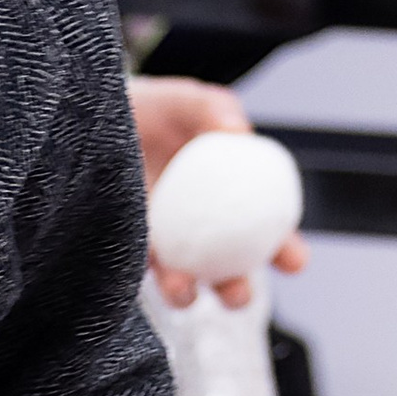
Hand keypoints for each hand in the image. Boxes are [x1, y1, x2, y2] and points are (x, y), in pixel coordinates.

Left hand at [131, 77, 308, 309]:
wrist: (100, 114)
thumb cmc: (156, 109)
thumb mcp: (187, 101)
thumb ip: (213, 109)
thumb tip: (238, 131)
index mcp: (230, 200)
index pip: (267, 231)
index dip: (286, 250)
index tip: (295, 262)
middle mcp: (200, 230)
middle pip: (227, 271)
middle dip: (236, 291)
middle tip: (237, 293)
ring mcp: (161, 240)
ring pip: (179, 280)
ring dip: (185, 293)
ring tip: (184, 289)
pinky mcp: (121, 241)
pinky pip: (134, 261)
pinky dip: (142, 266)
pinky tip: (146, 262)